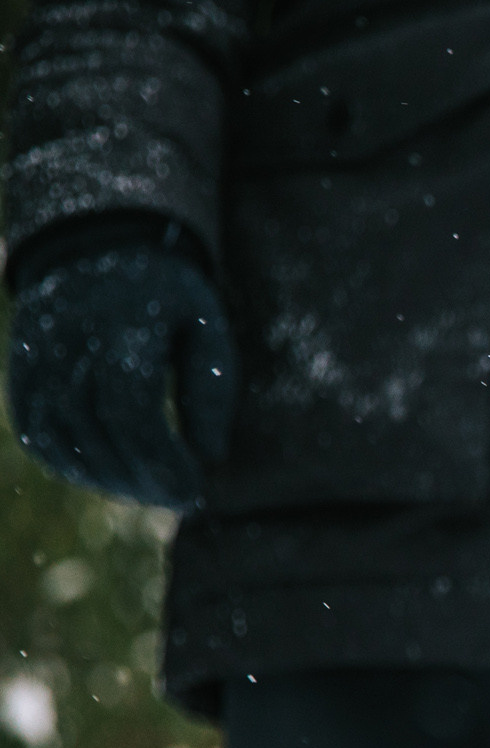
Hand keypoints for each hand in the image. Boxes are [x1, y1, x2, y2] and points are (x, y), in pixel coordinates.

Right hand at [7, 225, 235, 508]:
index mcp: (117, 331)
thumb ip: (210, 389)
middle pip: (97, 434)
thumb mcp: (205, 326)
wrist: (98, 248)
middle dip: (142, 479)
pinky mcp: (20, 376)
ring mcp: (35, 362)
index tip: (195, 490)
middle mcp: (66, 347)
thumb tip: (211, 456)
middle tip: (180, 498)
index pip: (131, 414)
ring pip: (62, 442)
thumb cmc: (167, 295)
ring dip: (108, 480)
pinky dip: (72, 466)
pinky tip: (110, 477)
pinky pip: (37, 435)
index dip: (162, 461)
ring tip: (151, 490)